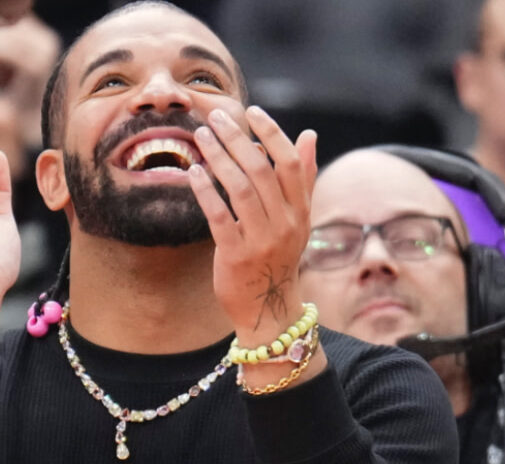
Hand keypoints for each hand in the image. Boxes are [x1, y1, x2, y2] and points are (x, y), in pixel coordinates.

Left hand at [188, 106, 318, 345]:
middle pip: (262, 169)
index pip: (291, 163)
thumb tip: (310, 135)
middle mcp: (286, 224)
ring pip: (240, 188)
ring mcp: (262, 240)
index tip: (252, 112)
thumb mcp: (298, 219)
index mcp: (301, 211)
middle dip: (237, 138)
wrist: (269, 309)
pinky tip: (194, 172)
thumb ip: (303, 178)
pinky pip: (220, 215)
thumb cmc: (278, 256)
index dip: (272, 133)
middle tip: (216, 117)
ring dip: (218, 157)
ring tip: (201, 136)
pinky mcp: (237, 255)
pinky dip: (206, 191)